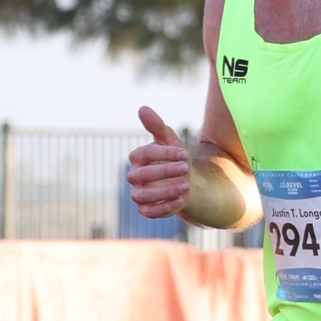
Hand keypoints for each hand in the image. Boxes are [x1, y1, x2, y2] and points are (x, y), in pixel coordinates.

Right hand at [127, 103, 191, 219]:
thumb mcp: (170, 141)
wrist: (186, 182)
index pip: (144, 154)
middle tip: (186, 168)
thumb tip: (142, 108)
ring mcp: (138, 194)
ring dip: (166, 190)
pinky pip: (150, 211)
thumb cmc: (176, 159)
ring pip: (145, 195)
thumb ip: (157, 126)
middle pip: (143, 175)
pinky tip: (181, 200)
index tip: (184, 153)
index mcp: (137, 158)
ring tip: (187, 185)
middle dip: (165, 171)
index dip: (164, 154)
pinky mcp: (145, 210)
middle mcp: (134, 177)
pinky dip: (165, 207)